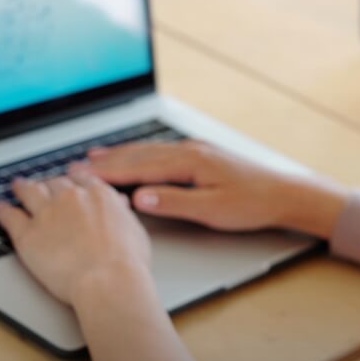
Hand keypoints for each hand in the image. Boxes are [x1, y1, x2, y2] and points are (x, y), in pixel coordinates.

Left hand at [0, 164, 152, 307]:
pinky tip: (0, 209)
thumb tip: (119, 206)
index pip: (80, 178)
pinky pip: (10, 216)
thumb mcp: (134, 229)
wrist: (108, 280)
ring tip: (18, 188)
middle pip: (54, 183)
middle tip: (45, 187)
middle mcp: (70, 198)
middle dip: (49, 185)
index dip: (72, 180)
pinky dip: (3, 211)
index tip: (70, 182)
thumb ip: (121, 213)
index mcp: (97, 194)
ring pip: (29, 192)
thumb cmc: (126, 262)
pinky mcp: (27, 234)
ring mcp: (46, 214)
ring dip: (23, 188)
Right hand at [87, 140, 349, 238]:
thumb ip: (174, 203)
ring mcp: (195, 150)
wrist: (284, 193)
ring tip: (92, 157)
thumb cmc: (252, 204)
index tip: (81, 176)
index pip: (139, 167)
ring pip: (149, 150)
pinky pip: (160, 151)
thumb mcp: (212, 210)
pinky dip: (140, 154)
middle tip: (74, 166)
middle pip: (139, 154)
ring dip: (120, 154)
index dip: (108, 172)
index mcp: (190, 162)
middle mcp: (190, 150)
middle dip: (106, 161)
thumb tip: (139, 198)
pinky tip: (133, 156)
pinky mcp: (201, 155)